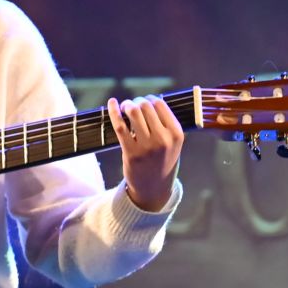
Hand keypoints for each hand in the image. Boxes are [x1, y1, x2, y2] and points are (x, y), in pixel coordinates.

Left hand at [109, 95, 184, 212]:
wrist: (154, 189)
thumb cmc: (162, 161)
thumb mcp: (173, 144)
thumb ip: (165, 124)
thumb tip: (148, 101)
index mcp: (176, 134)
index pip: (160, 105)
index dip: (149, 99)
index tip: (143, 102)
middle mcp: (163, 139)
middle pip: (146, 106)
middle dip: (137, 101)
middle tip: (131, 105)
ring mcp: (147, 146)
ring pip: (133, 113)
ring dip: (127, 105)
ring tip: (124, 107)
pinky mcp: (131, 152)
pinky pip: (120, 126)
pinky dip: (113, 112)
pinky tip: (111, 103)